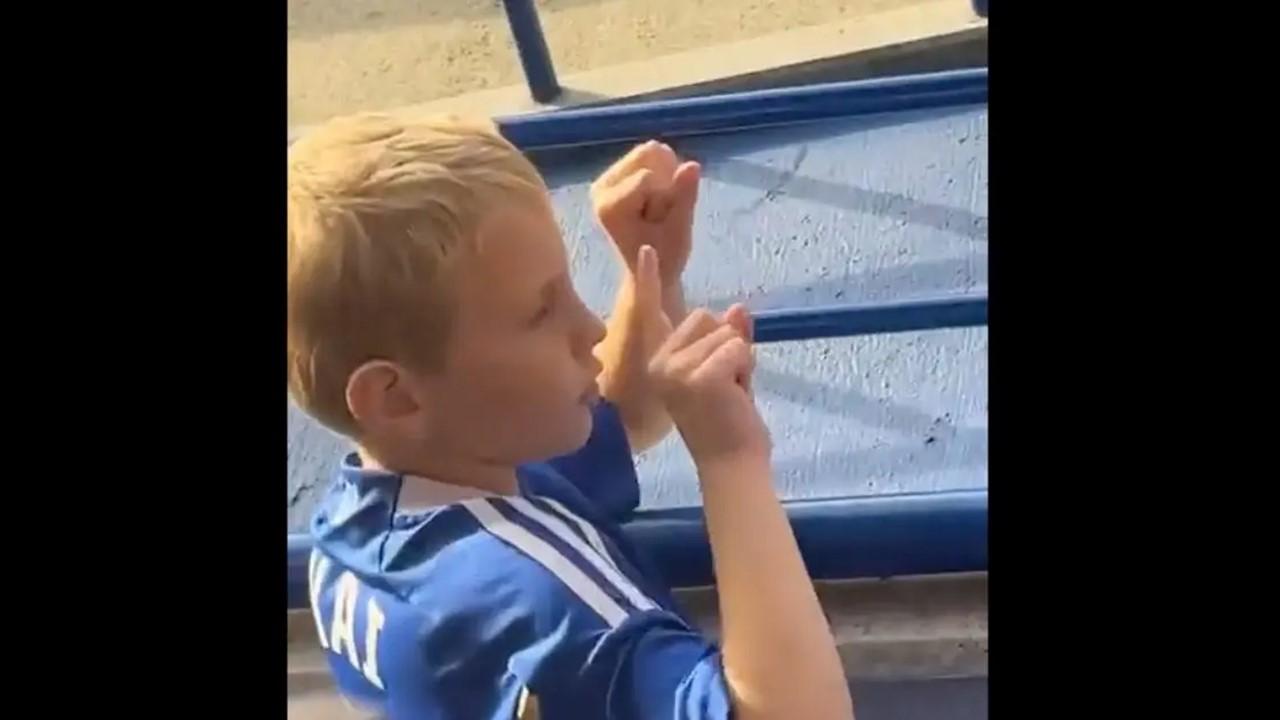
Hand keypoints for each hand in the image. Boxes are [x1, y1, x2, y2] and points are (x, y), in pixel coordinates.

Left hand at [591, 141, 700, 286]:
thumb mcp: (679, 231)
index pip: (647, 178)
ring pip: (652, 150)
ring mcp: (606, 178)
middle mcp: (600, 188)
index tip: (660, 223)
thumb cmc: (665, 256)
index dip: (666, 196)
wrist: (651, 267)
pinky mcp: (616, 172)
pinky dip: (664, 170)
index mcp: (609, 206)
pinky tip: (658, 197)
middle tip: (660, 212)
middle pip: (648, 154)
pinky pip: (652, 152)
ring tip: (659, 206)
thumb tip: (693, 164)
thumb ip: (684, 198)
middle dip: (666, 179)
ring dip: (666, 175)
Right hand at [638, 245, 769, 465]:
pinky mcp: (698, 376)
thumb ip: (728, 340)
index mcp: (659, 362)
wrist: (733, 463)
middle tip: (726, 385)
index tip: (647, 250)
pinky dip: (747, 369)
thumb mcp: (728, 373)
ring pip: (727, 333)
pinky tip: (737, 396)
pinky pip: (738, 347)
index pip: (652, 313)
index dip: (647, 281)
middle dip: (727, 344)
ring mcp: (675, 369)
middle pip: (706, 316)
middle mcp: (659, 363)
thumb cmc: (728, 423)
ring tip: (732, 394)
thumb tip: (737, 308)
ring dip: (740, 360)